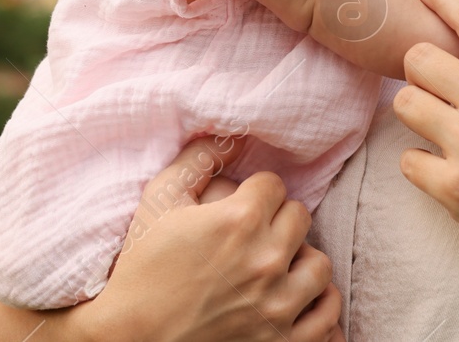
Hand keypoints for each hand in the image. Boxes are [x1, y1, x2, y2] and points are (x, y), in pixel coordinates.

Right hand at [87, 135, 343, 341]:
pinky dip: (316, 308)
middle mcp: (266, 261)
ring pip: (320, 266)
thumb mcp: (157, 202)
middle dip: (277, 221)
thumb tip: (231, 138)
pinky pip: (328, 319)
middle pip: (300, 219)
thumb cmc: (141, 269)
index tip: (238, 207)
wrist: (130, 339)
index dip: (254, 193)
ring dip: (299, 262)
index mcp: (239, 221)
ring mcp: (279, 307)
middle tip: (252, 235)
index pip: (275, 185)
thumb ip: (197, 160)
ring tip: (273, 269)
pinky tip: (294, 302)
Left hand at [395, 0, 458, 289]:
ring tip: (440, 130)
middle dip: (420, 73)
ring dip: (416, 116)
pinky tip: (448, 172)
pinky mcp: (452, 186)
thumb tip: (457, 44)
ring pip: (404, 103)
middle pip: (418, 59)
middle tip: (435, 91)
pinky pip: (407, 159)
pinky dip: (422, 166)